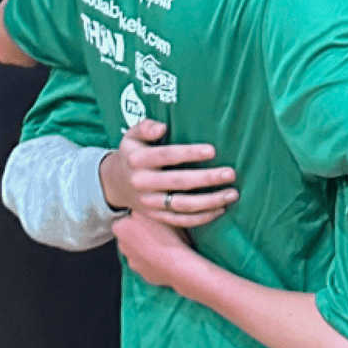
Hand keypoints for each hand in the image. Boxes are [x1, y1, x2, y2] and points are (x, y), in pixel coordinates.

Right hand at [103, 120, 236, 227]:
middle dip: (206, 179)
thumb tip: (161, 127)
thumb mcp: (132, 135)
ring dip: (210, 202)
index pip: (165, 156)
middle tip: (230, 173)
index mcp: (138, 160)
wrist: (115, 184)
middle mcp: (143, 183)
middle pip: (178, 182)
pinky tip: (220, 209)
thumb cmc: (133, 153)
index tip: (212, 150)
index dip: (189, 153)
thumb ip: (146, 127)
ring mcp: (150, 202)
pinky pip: (180, 221)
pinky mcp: (156, 216)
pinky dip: (201, 218)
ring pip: (182, 205)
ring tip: (232, 193)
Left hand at [112, 211, 197, 290]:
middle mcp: (121, 246)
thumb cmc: (165, 235)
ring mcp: (132, 262)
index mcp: (120, 228)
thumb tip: (138, 211)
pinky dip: (153, 261)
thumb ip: (142, 210)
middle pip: (129, 236)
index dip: (137, 218)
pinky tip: (166, 257)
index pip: (124, 219)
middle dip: (139, 234)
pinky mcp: (143, 274)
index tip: (150, 218)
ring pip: (137, 251)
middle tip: (158, 231)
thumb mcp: (155, 212)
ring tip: (164, 245)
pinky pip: (147, 264)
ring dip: (146, 248)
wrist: (175, 264)